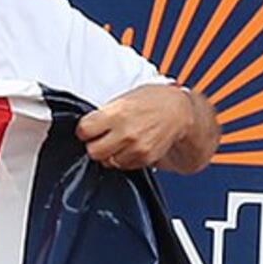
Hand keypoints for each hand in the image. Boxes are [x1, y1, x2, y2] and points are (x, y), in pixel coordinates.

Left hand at [75, 84, 199, 171]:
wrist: (179, 112)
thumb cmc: (152, 101)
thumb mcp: (124, 98)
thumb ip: (104, 114)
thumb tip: (87, 128)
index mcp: (117, 113)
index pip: (84, 130)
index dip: (84, 130)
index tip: (88, 128)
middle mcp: (126, 132)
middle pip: (93, 151)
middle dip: (94, 144)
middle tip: (101, 137)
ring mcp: (136, 148)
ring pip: (107, 161)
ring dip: (109, 153)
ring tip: (118, 141)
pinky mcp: (144, 158)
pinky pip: (123, 165)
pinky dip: (122, 158)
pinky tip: (129, 146)